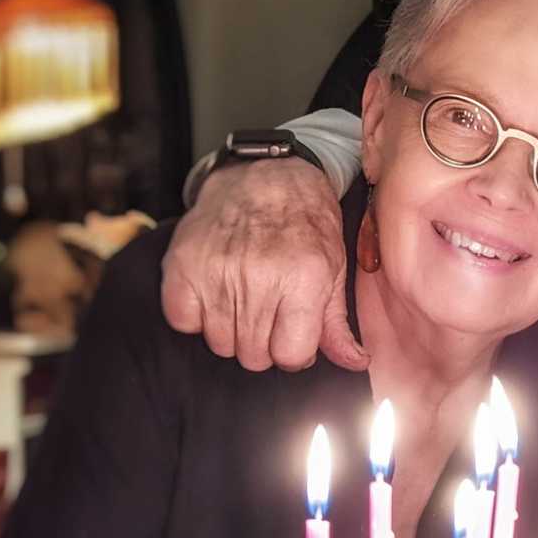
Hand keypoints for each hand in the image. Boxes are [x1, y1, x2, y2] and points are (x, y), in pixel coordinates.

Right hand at [160, 159, 367, 371]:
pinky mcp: (182, 265)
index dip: (295, 352)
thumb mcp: (333, 268)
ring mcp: (216, 271)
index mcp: (303, 278)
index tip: (294, 335)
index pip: (291, 356)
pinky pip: (183, 322)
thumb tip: (355, 363)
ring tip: (244, 301)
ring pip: (220, 344)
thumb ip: (337, 322)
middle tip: (269, 314)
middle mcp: (259, 276)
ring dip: (233, 332)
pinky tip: (215, 296)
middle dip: (265, 345)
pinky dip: (196, 317)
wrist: (263, 174)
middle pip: (254, 356)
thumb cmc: (304, 222)